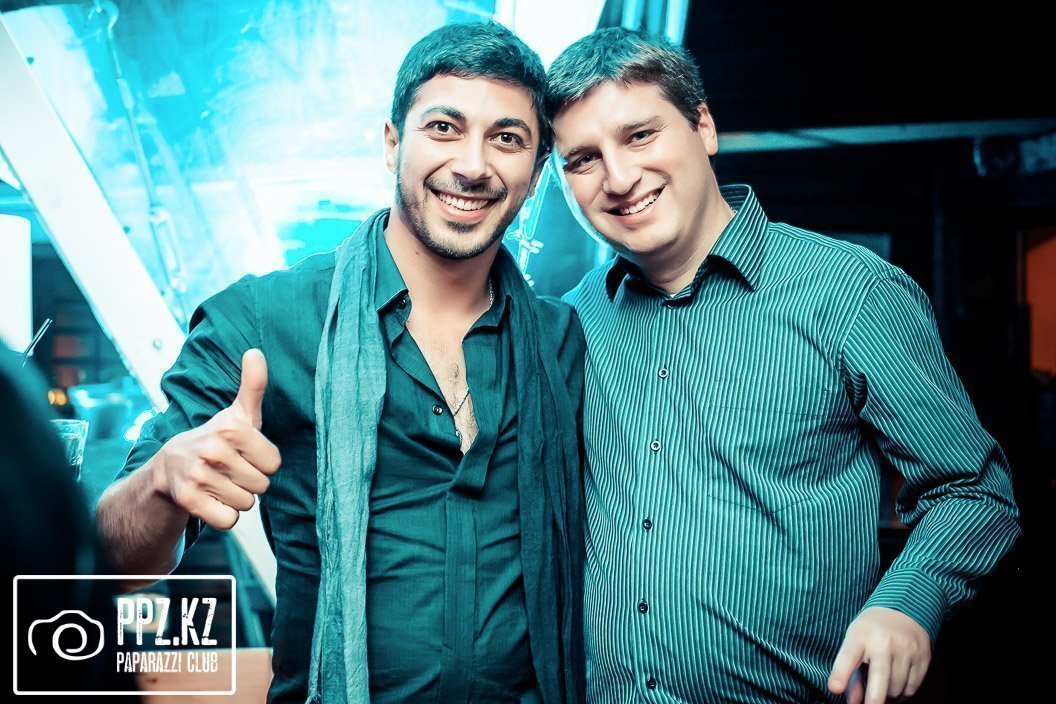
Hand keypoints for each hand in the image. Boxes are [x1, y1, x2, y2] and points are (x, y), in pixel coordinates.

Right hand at [152, 349, 280, 529]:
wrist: (167, 469)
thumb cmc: (216, 440)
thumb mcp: (237, 413)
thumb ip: (253, 385)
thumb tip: (256, 351)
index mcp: (231, 428)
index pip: (274, 464)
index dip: (262, 463)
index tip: (243, 454)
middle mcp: (213, 450)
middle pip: (262, 485)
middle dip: (249, 482)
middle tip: (229, 470)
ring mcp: (198, 476)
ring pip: (246, 504)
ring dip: (236, 498)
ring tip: (218, 482)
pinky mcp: (188, 501)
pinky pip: (229, 521)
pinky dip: (223, 516)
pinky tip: (209, 500)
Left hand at [828, 606, 930, 703]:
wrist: (904, 609)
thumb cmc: (870, 631)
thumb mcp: (854, 642)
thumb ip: (850, 672)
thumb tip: (854, 701)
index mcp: (861, 635)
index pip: (848, 655)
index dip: (841, 673)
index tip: (834, 688)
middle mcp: (884, 641)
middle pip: (879, 677)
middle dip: (873, 700)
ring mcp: (906, 649)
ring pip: (896, 688)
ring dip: (887, 696)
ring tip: (881, 688)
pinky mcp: (923, 657)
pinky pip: (911, 688)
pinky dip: (902, 694)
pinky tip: (895, 687)